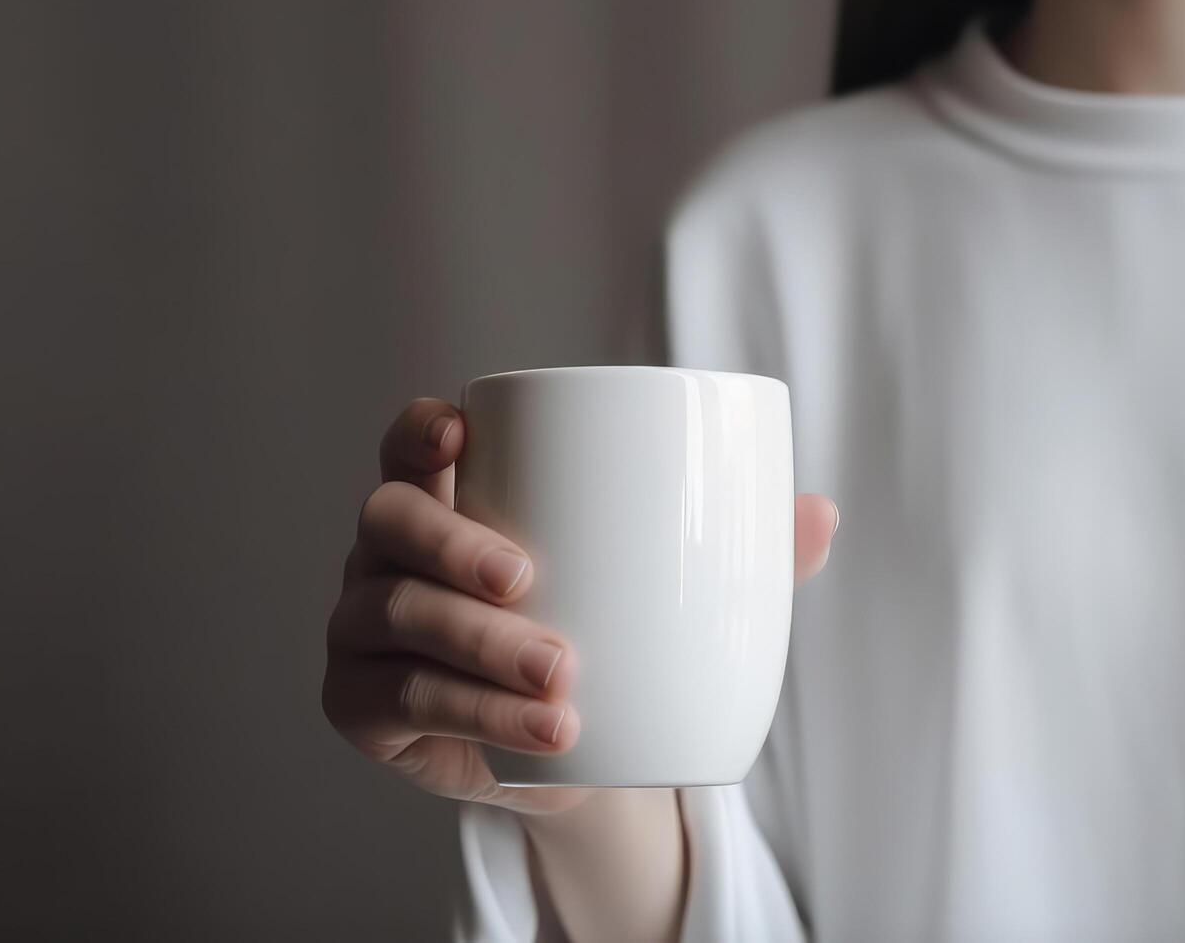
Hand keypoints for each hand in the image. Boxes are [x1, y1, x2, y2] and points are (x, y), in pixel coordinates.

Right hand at [322, 397, 839, 815]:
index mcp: (451, 500)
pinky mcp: (362, 706)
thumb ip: (738, 555)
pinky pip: (402, 702)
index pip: (409, 443)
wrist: (577, 756)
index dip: (419, 429)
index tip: (462, 431)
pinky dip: (475, 715)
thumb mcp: (666, 594)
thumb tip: (822, 513)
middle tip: (530, 580)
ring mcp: (364, 629)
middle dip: (454, 544)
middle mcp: (390, 555)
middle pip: (391, 522)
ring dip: (479, 647)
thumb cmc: (607, 640)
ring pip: (398, 616)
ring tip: (565, 681)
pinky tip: (543, 733)